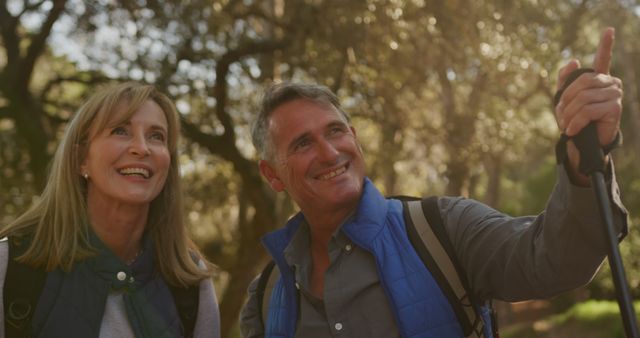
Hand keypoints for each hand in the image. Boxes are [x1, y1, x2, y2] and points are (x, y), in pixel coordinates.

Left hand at [555, 28, 622, 184]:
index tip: (609, 30)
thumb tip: (574, 61)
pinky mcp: (614, 108)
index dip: (606, 44)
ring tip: (566, 125)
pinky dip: (575, 122)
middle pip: (582, 82)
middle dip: (566, 100)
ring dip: (568, 114)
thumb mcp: (564, 100)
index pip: (603, 58)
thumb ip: (566, 81)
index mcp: (598, 79)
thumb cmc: (575, 120)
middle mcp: (610, 83)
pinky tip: (572, 130)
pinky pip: (587, 111)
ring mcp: (615, 95)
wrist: (583, 143)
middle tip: (561, 116)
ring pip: (582, 98)